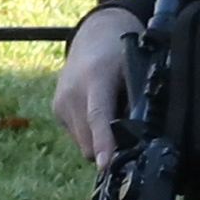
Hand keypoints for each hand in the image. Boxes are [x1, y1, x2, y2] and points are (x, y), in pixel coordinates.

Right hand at [50, 4, 138, 166]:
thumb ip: (138, 101)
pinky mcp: (56, 109)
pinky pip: (76, 135)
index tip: (106, 164)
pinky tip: (99, 112)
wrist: (94, 35)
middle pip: (89, 142)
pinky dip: (90, 133)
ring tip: (113, 115)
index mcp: (95, 80)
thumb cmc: (121, 52)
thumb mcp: (136, 70)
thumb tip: (142, 137)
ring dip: (98, 141)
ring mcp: (60, 102)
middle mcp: (72, 93)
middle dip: (108, 148)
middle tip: (128, 134)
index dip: (104, 142)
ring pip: (82, 144)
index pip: (98, 116)